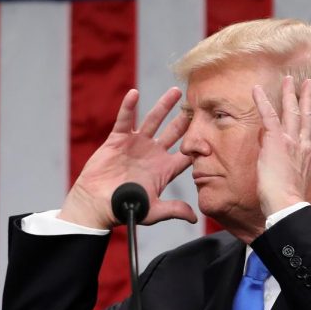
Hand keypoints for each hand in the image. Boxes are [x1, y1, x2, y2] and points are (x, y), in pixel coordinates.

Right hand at [59, 88, 195, 228]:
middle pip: (174, 132)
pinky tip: (134, 94)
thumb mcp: (153, 210)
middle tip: (198, 104)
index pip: (186, 154)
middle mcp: (153, 153)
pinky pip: (124, 120)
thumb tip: (195, 217)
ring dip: (163, 106)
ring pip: (153, 121)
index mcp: (164, 169)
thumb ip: (174, 210)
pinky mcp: (118, 139)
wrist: (97, 205)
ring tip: (176, 92)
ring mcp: (136, 144)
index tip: (212, 130)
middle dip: (185, 119)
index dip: (199, 144)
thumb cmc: (124, 209)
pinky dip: (128, 107)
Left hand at [252, 76, 310, 216]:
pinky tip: (256, 89)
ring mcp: (290, 140)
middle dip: (308, 98)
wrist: (286, 203)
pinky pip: (268, 115)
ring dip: (290, 94)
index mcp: (309, 156)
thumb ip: (296, 168)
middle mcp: (303, 145)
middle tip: (309, 83)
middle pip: (307, 117)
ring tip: (290, 80)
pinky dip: (262, 101)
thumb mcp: (299, 181)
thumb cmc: (289, 199)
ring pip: (291, 111)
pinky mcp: (276, 140)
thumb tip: (288, 163)